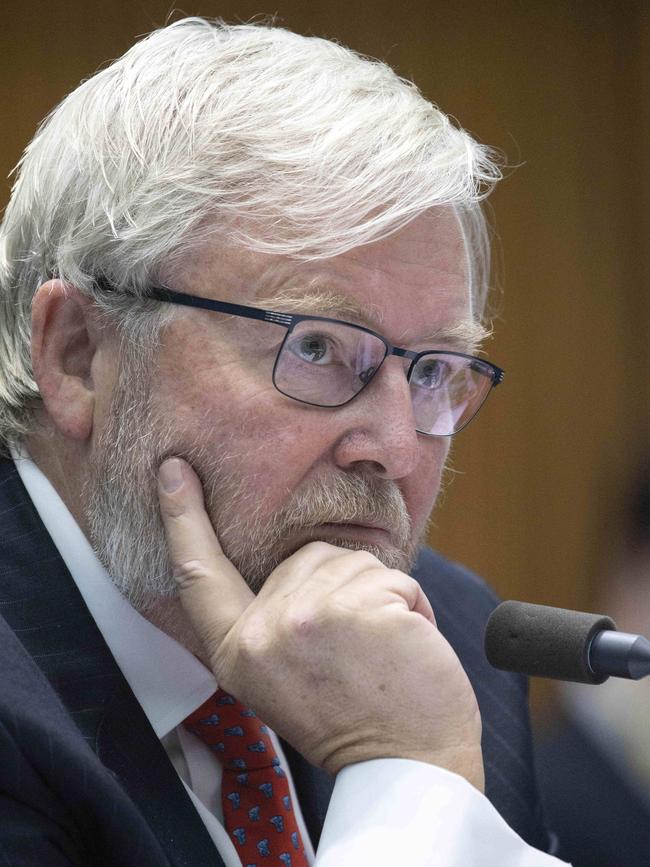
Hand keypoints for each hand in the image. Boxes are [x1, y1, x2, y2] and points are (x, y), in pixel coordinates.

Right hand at [157, 457, 483, 788]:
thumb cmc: (353, 720)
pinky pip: (394, 576)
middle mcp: (262, 633)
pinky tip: (408, 647)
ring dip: (382, 598)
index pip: (199, 573)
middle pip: (306, 557)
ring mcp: (308, 616)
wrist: (406, 767)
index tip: (173, 470)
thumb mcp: (280, 678)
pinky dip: (413, 605)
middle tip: (358, 650)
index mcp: (236, 652)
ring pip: (353, 561)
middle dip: (345, 588)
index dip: (182, 517)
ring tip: (382, 651)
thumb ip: (269, 622)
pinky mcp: (359, 607)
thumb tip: (293, 564)